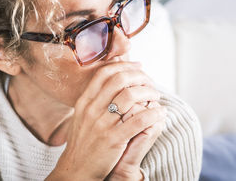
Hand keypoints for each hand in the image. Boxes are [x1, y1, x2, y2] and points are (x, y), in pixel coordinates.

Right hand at [46, 61, 163, 179]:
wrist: (76, 170)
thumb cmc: (82, 142)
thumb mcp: (81, 116)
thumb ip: (94, 99)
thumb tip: (111, 81)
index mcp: (84, 101)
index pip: (104, 73)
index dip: (124, 65)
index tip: (138, 67)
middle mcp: (92, 109)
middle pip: (119, 80)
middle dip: (139, 76)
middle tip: (150, 81)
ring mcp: (102, 124)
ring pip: (131, 96)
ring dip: (149, 93)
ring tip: (155, 96)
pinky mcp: (113, 139)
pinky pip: (139, 120)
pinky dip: (153, 113)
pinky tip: (159, 113)